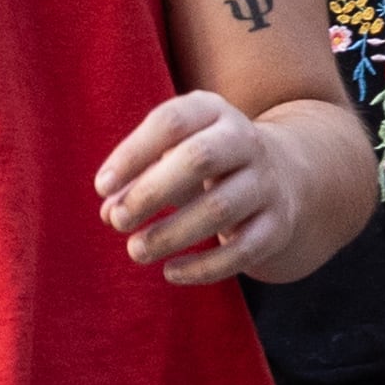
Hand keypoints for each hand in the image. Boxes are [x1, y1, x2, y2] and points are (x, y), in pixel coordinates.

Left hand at [97, 93, 306, 285]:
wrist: (283, 176)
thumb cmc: (206, 164)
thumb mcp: (173, 155)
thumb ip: (137, 179)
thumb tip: (109, 213)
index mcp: (212, 111)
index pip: (170, 122)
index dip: (133, 153)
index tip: (102, 187)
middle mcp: (245, 141)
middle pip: (199, 158)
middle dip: (152, 191)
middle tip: (117, 220)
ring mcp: (266, 183)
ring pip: (220, 207)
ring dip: (171, 233)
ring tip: (136, 250)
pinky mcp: (278, 225)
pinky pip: (242, 250)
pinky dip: (204, 267)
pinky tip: (170, 272)